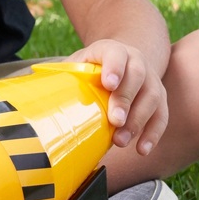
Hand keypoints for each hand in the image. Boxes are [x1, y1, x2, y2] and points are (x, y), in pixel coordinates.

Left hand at [69, 39, 167, 154]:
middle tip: (115, 121)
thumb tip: (36, 87)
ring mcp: (151, 78)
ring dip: (138, 121)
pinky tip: (142, 149)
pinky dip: (153, 133)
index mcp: (113, 50)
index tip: (109, 83)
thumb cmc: (94, 68)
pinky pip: (162, 115)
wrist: (124, 60)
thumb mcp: (79, 63)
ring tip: (121, 140)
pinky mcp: (160, 97)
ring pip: (152, 97)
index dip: (113, 67)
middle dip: (126, 99)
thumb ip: (66, 73)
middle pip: (137, 77)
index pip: (115, 54)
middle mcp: (136, 61)